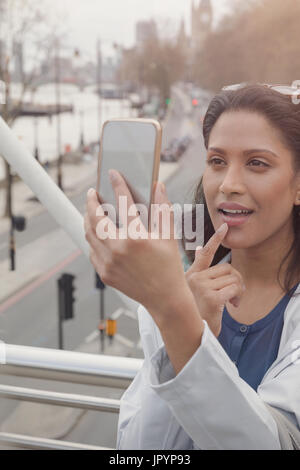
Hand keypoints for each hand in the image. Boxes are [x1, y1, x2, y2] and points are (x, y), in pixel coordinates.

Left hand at [84, 170, 188, 321]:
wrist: (164, 298)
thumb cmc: (169, 266)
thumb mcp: (169, 236)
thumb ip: (162, 209)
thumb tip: (158, 186)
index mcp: (136, 238)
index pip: (123, 204)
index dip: (118, 185)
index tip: (113, 175)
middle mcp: (118, 250)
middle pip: (95, 219)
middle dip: (91, 202)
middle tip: (92, 193)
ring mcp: (108, 263)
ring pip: (89, 235)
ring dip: (88, 220)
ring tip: (91, 211)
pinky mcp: (104, 273)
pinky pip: (92, 251)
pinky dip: (93, 240)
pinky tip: (97, 234)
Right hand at [185, 223, 245, 336]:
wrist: (190, 338)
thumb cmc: (193, 315)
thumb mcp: (194, 291)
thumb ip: (197, 269)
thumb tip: (198, 248)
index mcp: (189, 276)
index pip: (204, 253)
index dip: (216, 239)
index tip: (225, 227)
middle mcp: (193, 279)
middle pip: (227, 268)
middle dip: (236, 281)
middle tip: (234, 295)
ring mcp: (201, 287)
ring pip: (233, 278)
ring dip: (238, 291)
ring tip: (231, 303)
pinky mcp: (210, 298)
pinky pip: (234, 289)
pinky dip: (238, 297)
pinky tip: (232, 305)